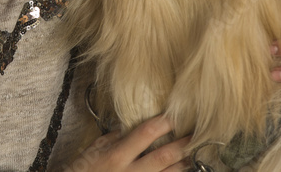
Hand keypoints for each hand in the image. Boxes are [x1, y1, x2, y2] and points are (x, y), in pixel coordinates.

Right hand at [66, 115, 190, 170]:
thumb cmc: (83, 170)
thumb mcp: (95, 148)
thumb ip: (115, 137)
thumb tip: (132, 125)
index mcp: (117, 155)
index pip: (144, 134)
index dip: (162, 124)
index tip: (175, 115)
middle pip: (162, 158)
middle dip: (182, 146)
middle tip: (196, 136)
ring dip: (183, 166)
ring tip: (194, 155)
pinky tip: (179, 170)